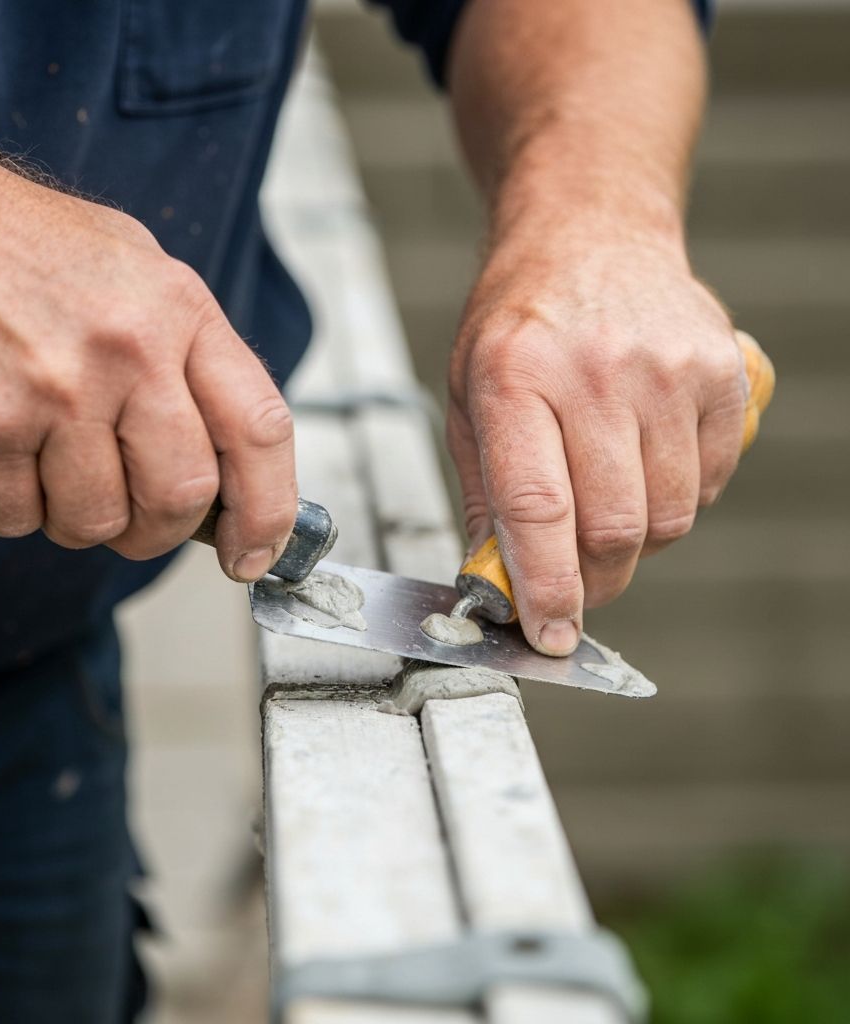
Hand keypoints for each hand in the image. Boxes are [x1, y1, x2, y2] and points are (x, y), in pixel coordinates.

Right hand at [0, 150, 296, 580]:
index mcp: (182, 312)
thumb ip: (193, 360)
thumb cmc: (29, 249)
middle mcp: (129, 350)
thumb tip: (232, 462)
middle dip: (158, 531)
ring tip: (51, 467)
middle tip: (134, 519)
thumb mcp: (142, 273)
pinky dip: (9, 507)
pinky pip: (16, 517)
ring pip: (97, 521)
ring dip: (77, 518)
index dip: (267, 510)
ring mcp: (57, 388)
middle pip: (181, 497)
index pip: (260, 430)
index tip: (253, 553)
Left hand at [447, 221, 746, 654]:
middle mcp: (596, 373)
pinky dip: (677, 500)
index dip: (547, 588)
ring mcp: (668, 371)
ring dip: (635, 541)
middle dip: (593, 581)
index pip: (539, 510)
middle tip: (575, 583)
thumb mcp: (469, 396)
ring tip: (605, 505)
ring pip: (668, 517)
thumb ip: (484, 492)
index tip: (549, 635)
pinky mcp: (721, 374)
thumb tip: (495, 580)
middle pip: (613, 528)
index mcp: (514, 379)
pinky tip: (644, 466)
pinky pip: (711, 483)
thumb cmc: (520, 324)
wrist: (590, 236)